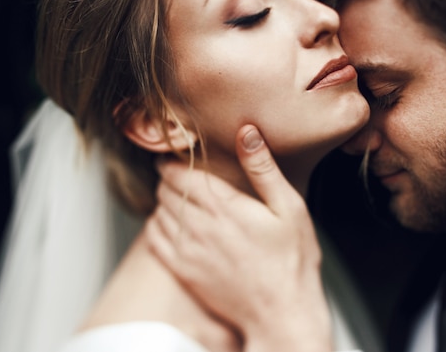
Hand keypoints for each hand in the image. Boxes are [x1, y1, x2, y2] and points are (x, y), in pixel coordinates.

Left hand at [146, 125, 331, 351]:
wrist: (281, 312)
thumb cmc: (292, 260)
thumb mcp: (289, 207)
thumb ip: (263, 168)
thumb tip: (247, 132)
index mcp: (223, 206)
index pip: (179, 174)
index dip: (173, 161)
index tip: (177, 156)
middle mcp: (199, 227)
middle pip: (165, 191)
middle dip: (169, 178)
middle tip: (179, 174)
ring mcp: (187, 251)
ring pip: (157, 213)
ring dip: (163, 200)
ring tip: (177, 196)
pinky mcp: (183, 271)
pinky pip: (154, 240)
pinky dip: (156, 225)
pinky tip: (171, 224)